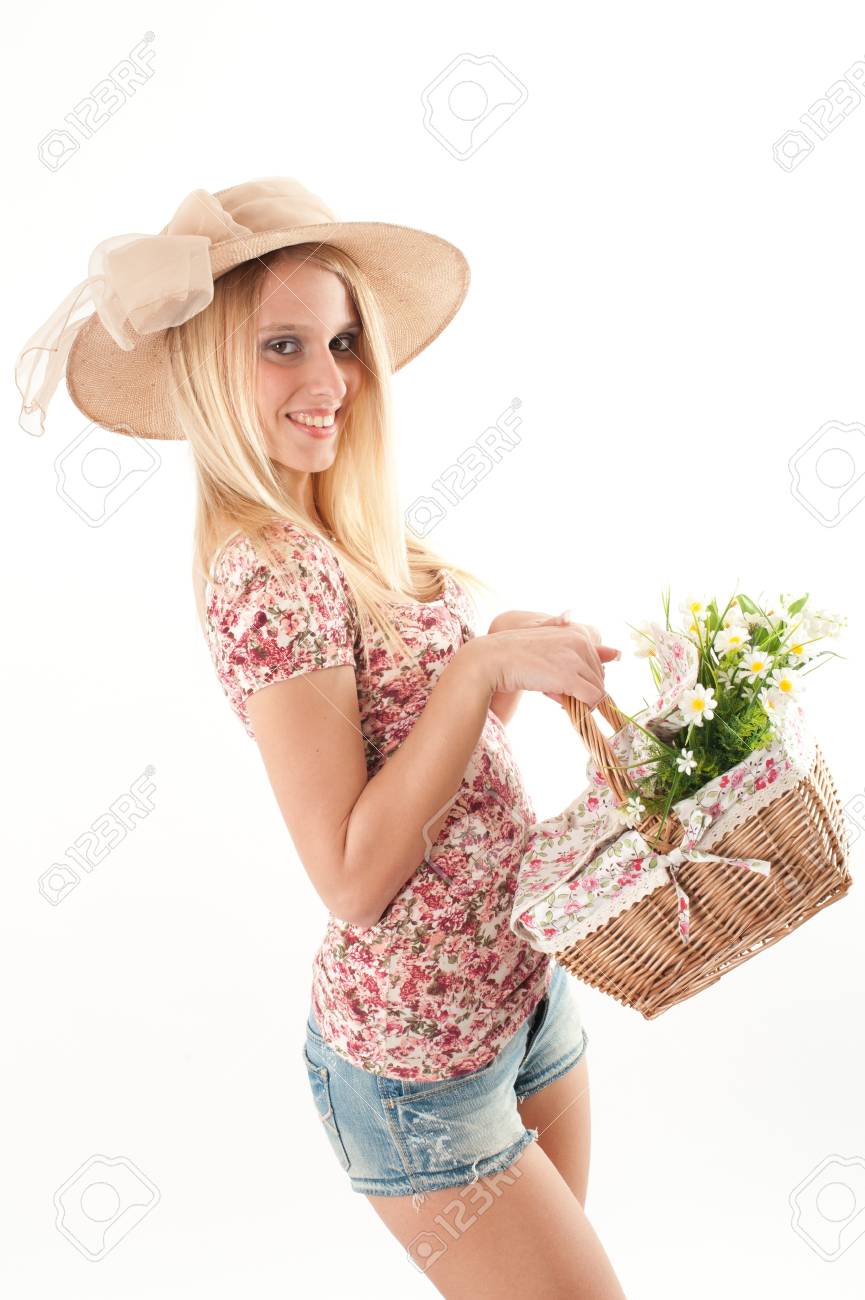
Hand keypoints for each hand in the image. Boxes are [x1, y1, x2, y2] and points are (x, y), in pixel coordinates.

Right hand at [482, 609, 621, 707]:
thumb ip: (583, 653)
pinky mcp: (568, 677)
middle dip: (581, 688)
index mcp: (579, 633)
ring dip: (578, 698)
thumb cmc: (519, 656)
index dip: (582, 678)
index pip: (598, 664)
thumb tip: (619, 654)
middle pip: (600, 678)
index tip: (561, 680)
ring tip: (550, 691)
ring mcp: (575, 659)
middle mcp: (581, 642)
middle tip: (553, 688)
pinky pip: (591, 699)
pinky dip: (582, 707)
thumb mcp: (554, 650)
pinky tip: (557, 701)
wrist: (492, 659)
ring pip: (597, 690)